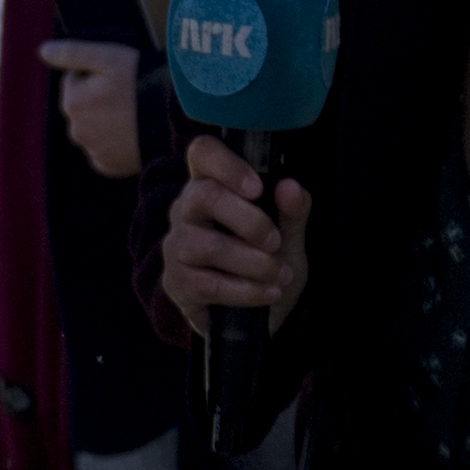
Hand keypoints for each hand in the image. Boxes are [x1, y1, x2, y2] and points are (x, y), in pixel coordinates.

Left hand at [41, 40, 145, 181]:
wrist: (175, 119)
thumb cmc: (142, 83)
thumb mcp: (108, 57)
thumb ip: (72, 53)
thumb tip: (42, 51)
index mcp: (72, 102)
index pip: (74, 80)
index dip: (95, 74)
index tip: (118, 76)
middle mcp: (76, 130)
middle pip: (81, 107)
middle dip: (97, 99)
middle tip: (127, 95)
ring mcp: (92, 151)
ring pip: (92, 129)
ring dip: (104, 121)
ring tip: (132, 114)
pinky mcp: (108, 166)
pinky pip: (103, 151)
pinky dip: (113, 143)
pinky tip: (131, 133)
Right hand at [158, 134, 310, 328]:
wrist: (261, 316)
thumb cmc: (270, 264)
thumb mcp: (290, 237)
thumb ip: (292, 212)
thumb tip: (290, 187)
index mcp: (213, 185)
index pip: (202, 153)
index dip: (226, 164)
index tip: (257, 188)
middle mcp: (187, 210)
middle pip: (204, 196)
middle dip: (250, 221)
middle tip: (276, 241)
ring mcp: (177, 246)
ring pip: (208, 245)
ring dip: (253, 263)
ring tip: (280, 274)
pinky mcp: (176, 283)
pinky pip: (207, 284)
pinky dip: (246, 290)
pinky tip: (268, 293)